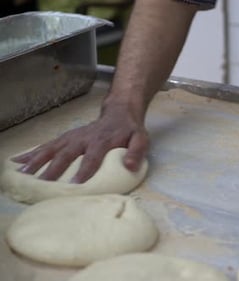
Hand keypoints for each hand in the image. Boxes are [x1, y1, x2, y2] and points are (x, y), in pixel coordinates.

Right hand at [12, 104, 148, 182]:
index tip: (75, 184)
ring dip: (37, 160)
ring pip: (52, 148)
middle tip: (42, 184)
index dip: (85, 170)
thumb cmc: (130, 130)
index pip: (93, 157)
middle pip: (67, 154)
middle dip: (54, 169)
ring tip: (23, 173)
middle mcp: (84, 138)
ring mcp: (73, 137)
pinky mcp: (66, 137)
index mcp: (103, 141)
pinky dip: (32, 152)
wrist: (119, 112)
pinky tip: (17, 161)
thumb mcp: (141, 139)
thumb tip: (130, 166)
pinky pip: (47, 145)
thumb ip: (137, 152)